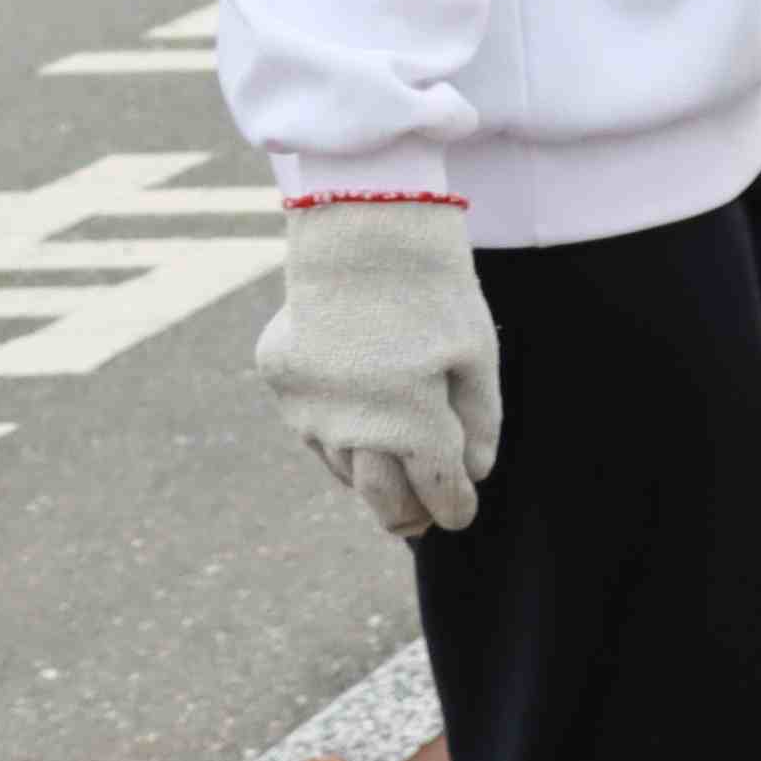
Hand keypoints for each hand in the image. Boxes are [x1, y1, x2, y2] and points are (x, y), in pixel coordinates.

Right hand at [258, 194, 500, 540]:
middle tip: (421, 524)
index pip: (438, 491)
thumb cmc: (434, 294)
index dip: (454, 509)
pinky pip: (310, 429)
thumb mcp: (478, 356)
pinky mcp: (280, 383)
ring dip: (370, 478)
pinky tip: (358, 426)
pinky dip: (337, 438)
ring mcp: (309, 408)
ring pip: (342, 469)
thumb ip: (480, 422)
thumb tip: (475, 474)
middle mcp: (354, 427)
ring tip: (394, 477)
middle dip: (406, 518)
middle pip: (381, 500)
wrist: (363, 236)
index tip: (461, 516)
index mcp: (414, 424)